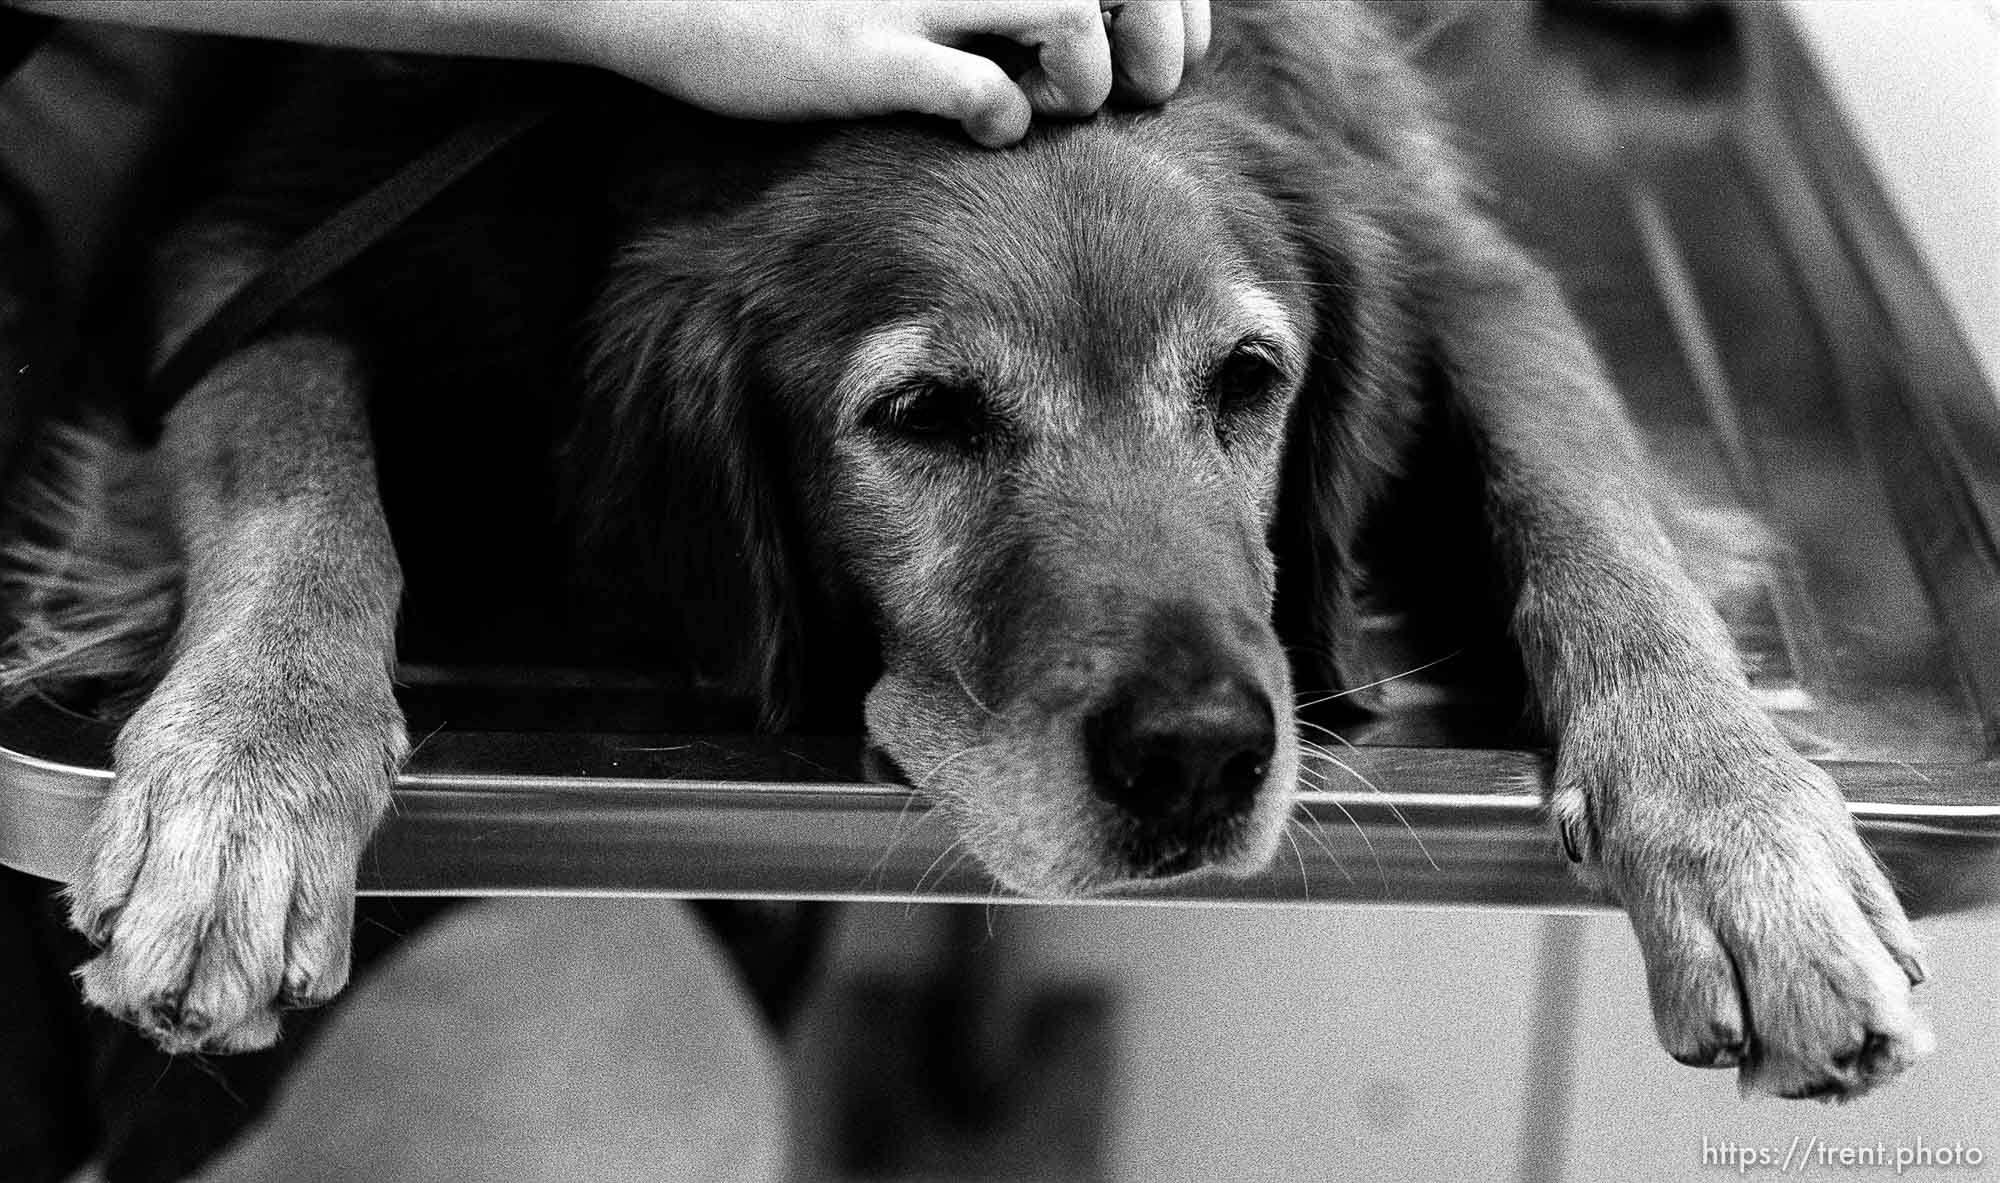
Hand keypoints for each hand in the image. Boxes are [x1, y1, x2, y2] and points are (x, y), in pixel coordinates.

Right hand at [562, 1, 1211, 145]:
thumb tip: (1092, 20)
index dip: (1174, 6)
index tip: (1168, 56)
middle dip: (1154, 39)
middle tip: (1140, 91)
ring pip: (1071, 15)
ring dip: (1086, 74)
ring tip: (1059, 103)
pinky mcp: (865, 53)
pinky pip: (983, 93)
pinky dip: (1008, 117)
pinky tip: (986, 126)